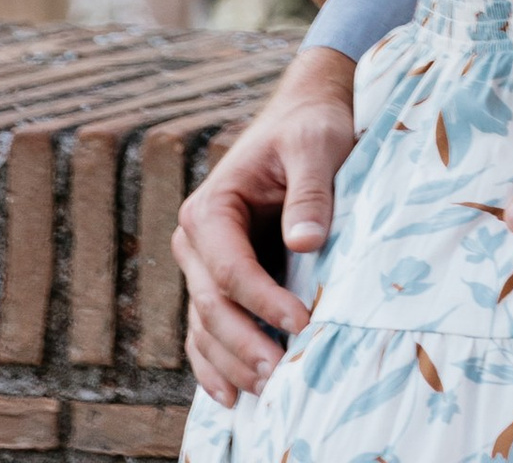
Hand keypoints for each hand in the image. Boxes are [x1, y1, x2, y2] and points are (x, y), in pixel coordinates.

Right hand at [174, 45, 357, 404]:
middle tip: (282, 376)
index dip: (263, 302)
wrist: (304, 117)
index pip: (229, 268)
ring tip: (268, 391)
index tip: (302, 324)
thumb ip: (310, 191)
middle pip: (211, 306)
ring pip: (206, 327)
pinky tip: (233, 395)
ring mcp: (204, 265)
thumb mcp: (316, 145)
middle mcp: (196, 241)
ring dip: (233, 363)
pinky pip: (208, 330)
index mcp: (210, 207)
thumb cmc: (310, 127)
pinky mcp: (220, 281)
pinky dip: (217, 364)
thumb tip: (304, 242)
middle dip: (245, 344)